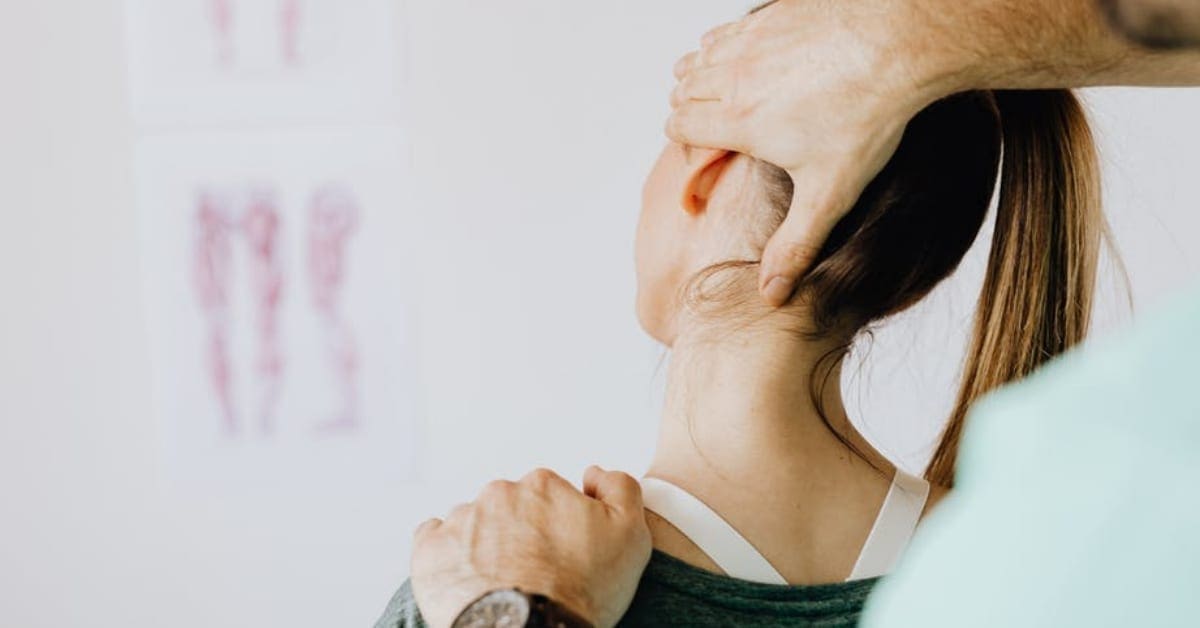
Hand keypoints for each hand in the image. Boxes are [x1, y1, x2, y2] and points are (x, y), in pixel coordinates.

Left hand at [410, 466, 652, 627]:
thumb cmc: (580, 591)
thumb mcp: (630, 535)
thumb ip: (620, 488)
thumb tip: (593, 473)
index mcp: (542, 485)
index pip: (549, 497)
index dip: (558, 527)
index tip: (562, 554)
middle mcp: (498, 494)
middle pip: (510, 508)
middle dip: (520, 533)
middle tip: (534, 572)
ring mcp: (461, 520)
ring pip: (474, 524)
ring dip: (485, 544)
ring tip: (501, 583)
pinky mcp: (430, 550)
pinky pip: (435, 540)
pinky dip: (449, 555)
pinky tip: (467, 578)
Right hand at [667, 0, 965, 305]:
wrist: (900, 44)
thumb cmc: (867, 116)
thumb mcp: (830, 193)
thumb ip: (796, 245)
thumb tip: (771, 294)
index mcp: (739, 122)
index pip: (678, 127)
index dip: (684, 141)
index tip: (704, 152)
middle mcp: (734, 77)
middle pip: (682, 90)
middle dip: (690, 109)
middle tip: (717, 127)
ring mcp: (751, 41)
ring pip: (697, 57)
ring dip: (703, 76)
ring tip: (729, 96)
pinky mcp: (772, 15)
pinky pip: (726, 30)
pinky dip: (727, 46)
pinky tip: (753, 60)